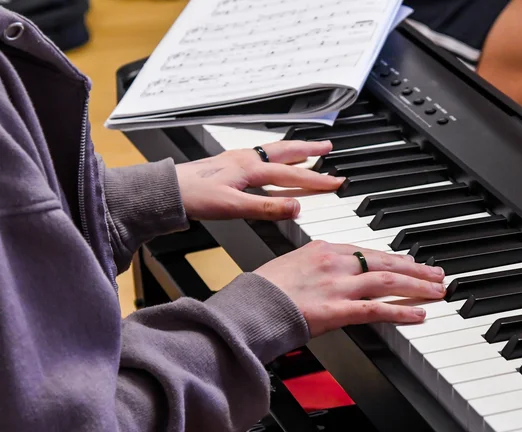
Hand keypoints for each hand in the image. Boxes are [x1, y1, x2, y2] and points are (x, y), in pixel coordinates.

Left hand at [175, 140, 343, 220]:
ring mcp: (237, 159)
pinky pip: (261, 156)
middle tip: (329, 147)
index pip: (292, 174)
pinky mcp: (229, 164)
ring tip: (309, 149)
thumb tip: (296, 207)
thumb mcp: (234, 207)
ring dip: (294, 150)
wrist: (166, 190)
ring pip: (273, 151)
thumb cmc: (194, 197)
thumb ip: (267, 207)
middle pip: (285, 152)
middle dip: (309, 150)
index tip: (337, 182)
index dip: (316, 179)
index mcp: (251, 168)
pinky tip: (274, 161)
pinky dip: (276, 155)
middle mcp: (247, 159)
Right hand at [254, 240, 445, 336]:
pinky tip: (419, 314)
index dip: (394, 257)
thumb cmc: (262, 291)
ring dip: (417, 286)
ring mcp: (338, 285)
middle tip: (436, 273)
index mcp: (323, 249)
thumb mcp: (290, 266)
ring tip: (437, 290)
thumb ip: (315, 267)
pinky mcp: (338, 309)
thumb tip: (329, 275)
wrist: (248, 308)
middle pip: (385, 261)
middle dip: (415, 269)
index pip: (368, 251)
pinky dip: (402, 311)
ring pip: (388, 280)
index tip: (409, 262)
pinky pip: (378, 309)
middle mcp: (335, 262)